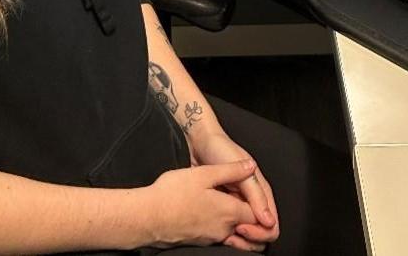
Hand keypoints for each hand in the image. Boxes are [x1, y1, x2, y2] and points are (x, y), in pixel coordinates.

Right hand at [143, 160, 259, 250]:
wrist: (146, 218)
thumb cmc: (173, 194)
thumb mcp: (204, 174)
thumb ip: (231, 170)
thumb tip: (250, 166)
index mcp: (229, 212)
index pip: (257, 216)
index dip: (261, 209)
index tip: (258, 200)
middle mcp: (223, 229)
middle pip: (247, 228)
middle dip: (251, 220)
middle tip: (248, 204)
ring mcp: (210, 238)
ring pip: (232, 233)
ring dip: (236, 224)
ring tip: (229, 207)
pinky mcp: (198, 241)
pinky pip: (217, 236)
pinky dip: (220, 227)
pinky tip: (211, 214)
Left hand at [190, 132, 278, 249]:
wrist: (201, 141)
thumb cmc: (222, 150)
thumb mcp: (242, 172)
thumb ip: (256, 195)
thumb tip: (269, 221)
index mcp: (262, 192)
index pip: (271, 225)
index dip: (259, 232)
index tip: (241, 228)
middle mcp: (252, 200)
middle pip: (260, 232)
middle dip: (250, 239)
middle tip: (232, 234)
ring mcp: (239, 203)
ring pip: (246, 231)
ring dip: (239, 239)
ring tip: (224, 235)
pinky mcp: (225, 205)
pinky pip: (231, 226)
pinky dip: (228, 232)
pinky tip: (218, 231)